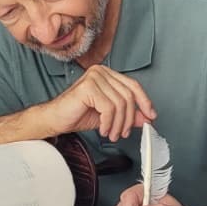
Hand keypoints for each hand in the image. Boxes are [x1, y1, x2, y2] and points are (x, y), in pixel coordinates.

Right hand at [40, 64, 154, 142]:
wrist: (55, 119)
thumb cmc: (77, 114)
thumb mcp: (110, 116)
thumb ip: (128, 114)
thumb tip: (147, 117)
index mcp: (107, 74)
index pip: (133, 86)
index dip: (144, 102)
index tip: (151, 116)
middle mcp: (101, 71)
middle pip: (128, 96)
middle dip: (129, 119)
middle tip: (123, 133)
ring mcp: (94, 77)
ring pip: (120, 104)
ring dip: (118, 124)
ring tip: (112, 134)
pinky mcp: (88, 87)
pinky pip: (109, 108)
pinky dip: (108, 123)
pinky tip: (103, 130)